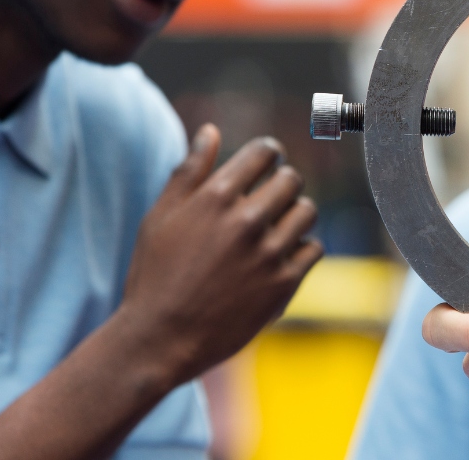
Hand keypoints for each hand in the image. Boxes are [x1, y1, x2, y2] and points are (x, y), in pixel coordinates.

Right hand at [117, 124, 323, 386]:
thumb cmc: (155, 274)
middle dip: (283, 184)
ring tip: (275, 229)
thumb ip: (189, 170)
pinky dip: (301, 249)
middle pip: (292, 179)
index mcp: (216, 197)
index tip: (267, 164)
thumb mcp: (161, 216)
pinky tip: (279, 258)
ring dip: (294, 215)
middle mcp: (247, 220)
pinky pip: (313, 249)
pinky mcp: (283, 285)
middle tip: (269, 200)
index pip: (265, 152)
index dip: (269, 154)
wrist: (160, 339)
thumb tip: (210, 130)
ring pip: (307, 212)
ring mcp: (268, 254)